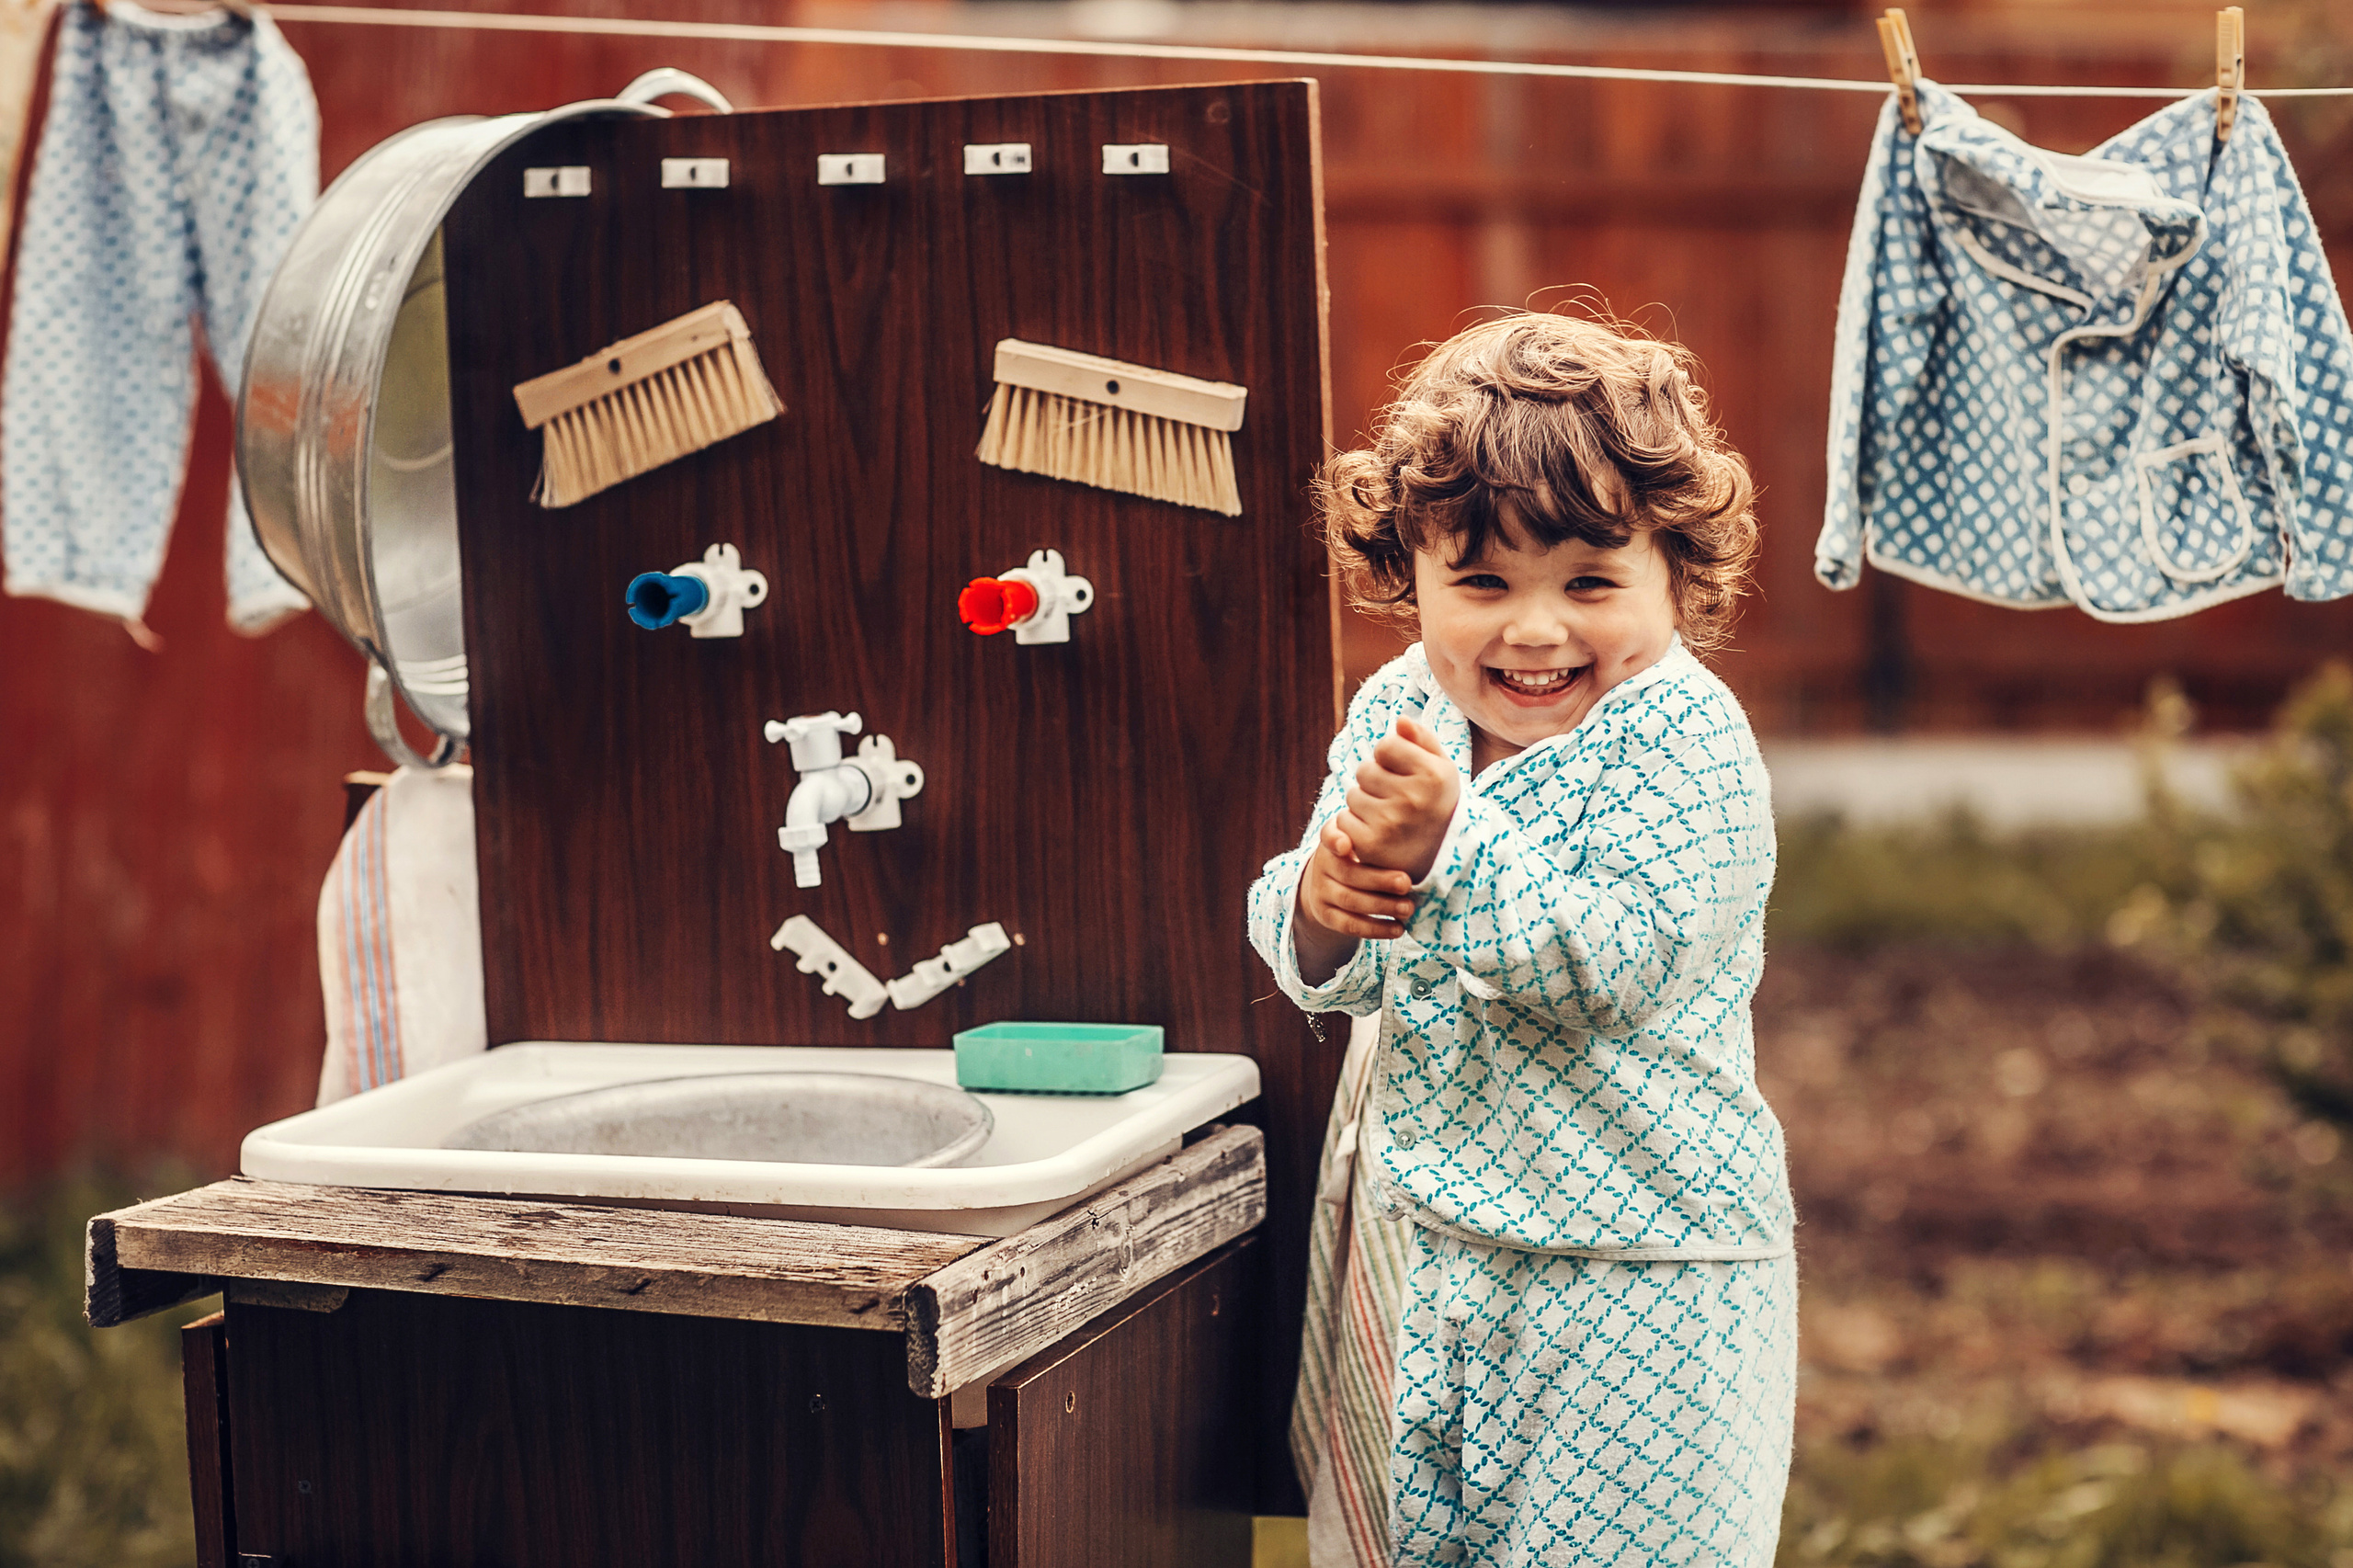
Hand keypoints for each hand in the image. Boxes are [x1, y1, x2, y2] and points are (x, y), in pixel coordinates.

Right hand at [1294, 820, 1415, 982]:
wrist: (1330, 882)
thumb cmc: (1359, 856)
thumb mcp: (1360, 840)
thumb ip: (1377, 835)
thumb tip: (1416, 831)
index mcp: (1332, 841)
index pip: (1328, 836)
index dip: (1335, 840)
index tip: (1346, 845)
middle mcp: (1322, 865)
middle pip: (1349, 873)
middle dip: (1379, 880)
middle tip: (1406, 883)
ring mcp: (1321, 892)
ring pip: (1351, 901)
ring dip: (1382, 906)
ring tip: (1408, 908)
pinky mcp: (1326, 915)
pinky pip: (1350, 925)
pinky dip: (1376, 929)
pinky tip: (1398, 929)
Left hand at [1335, 717, 1457, 882]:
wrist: (1441, 859)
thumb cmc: (1438, 804)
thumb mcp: (1441, 769)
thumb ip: (1422, 740)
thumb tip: (1399, 720)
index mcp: (1433, 775)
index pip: (1385, 746)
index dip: (1390, 758)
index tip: (1404, 773)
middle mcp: (1413, 798)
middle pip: (1365, 770)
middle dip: (1375, 781)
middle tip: (1395, 798)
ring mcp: (1390, 823)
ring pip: (1353, 795)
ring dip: (1364, 803)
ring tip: (1388, 817)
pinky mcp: (1370, 844)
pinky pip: (1344, 820)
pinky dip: (1355, 825)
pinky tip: (1377, 833)